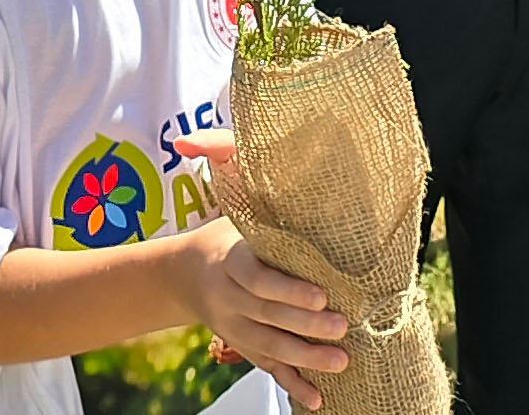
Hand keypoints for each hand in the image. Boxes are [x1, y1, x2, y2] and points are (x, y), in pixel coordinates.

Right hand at [172, 135, 348, 408]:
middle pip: (269, 316)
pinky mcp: (245, 344)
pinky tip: (317, 400)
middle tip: (343, 330)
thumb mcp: (218, 187)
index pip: (257, 278)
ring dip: (306, 358)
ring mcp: (236, 326)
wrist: (185, 274)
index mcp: (230, 259)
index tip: (322, 296)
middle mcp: (231, 297)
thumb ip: (216, 156)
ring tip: (341, 363)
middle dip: (307, 326)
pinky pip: (267, 367)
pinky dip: (291, 384)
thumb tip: (187, 140)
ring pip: (271, 346)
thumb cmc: (220, 223)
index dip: (288, 290)